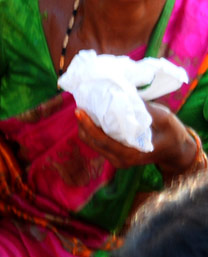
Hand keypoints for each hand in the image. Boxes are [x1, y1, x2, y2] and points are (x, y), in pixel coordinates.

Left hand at [75, 102, 201, 177]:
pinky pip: (97, 142)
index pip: (103, 140)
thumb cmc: (173, 134)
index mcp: (132, 154)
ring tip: (85, 108)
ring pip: (92, 143)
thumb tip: (124, 96)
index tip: (79, 111)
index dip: (88, 126)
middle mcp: (121, 160)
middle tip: (80, 104)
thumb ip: (145, 111)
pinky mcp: (114, 155)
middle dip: (83, 124)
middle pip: (92, 142)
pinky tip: (93, 116)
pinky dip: (92, 130)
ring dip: (86, 126)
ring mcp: (116, 159)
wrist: (176, 151)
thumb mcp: (165, 120)